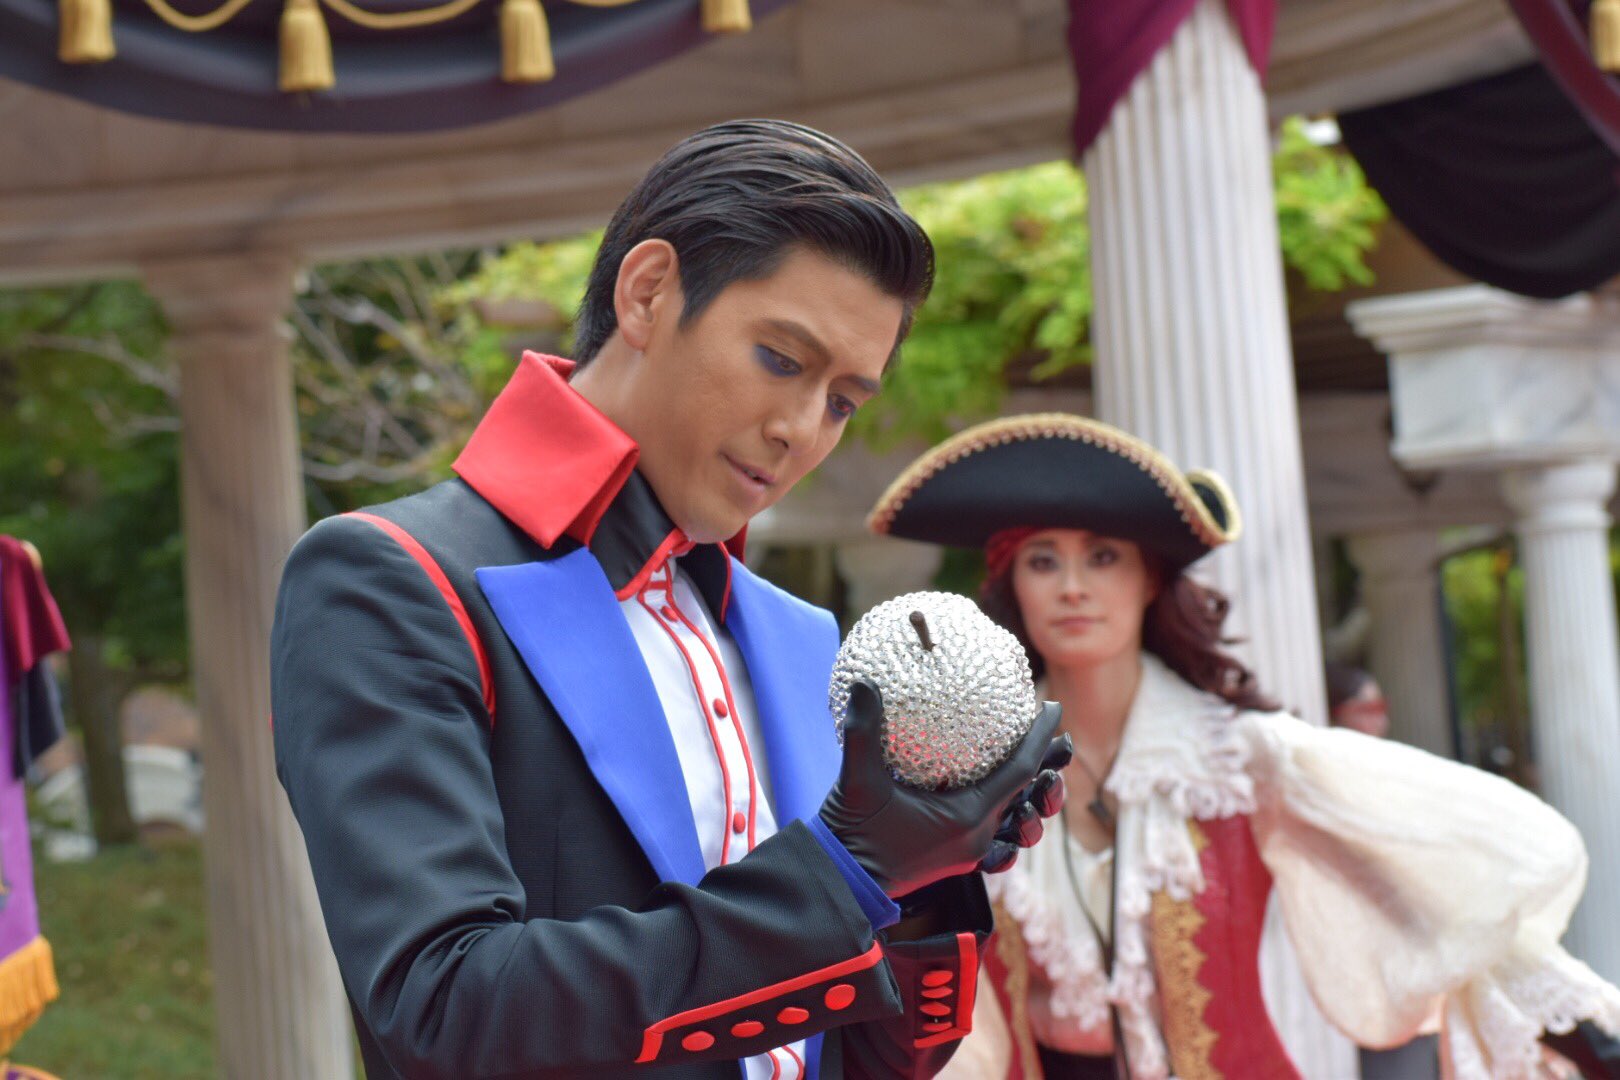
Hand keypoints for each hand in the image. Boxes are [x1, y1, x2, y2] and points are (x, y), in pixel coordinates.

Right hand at [818, 678, 1066, 896]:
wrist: (842, 884)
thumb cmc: (853, 834)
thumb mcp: (858, 780)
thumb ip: (862, 731)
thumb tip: (863, 682)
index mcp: (966, 818)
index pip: (1020, 771)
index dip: (1040, 738)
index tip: (1053, 707)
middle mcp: (977, 837)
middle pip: (1029, 797)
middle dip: (1049, 767)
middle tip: (1062, 740)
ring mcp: (969, 851)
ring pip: (1018, 822)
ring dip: (1034, 797)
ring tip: (1043, 774)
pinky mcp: (956, 859)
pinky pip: (998, 840)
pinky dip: (1009, 820)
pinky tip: (1008, 809)